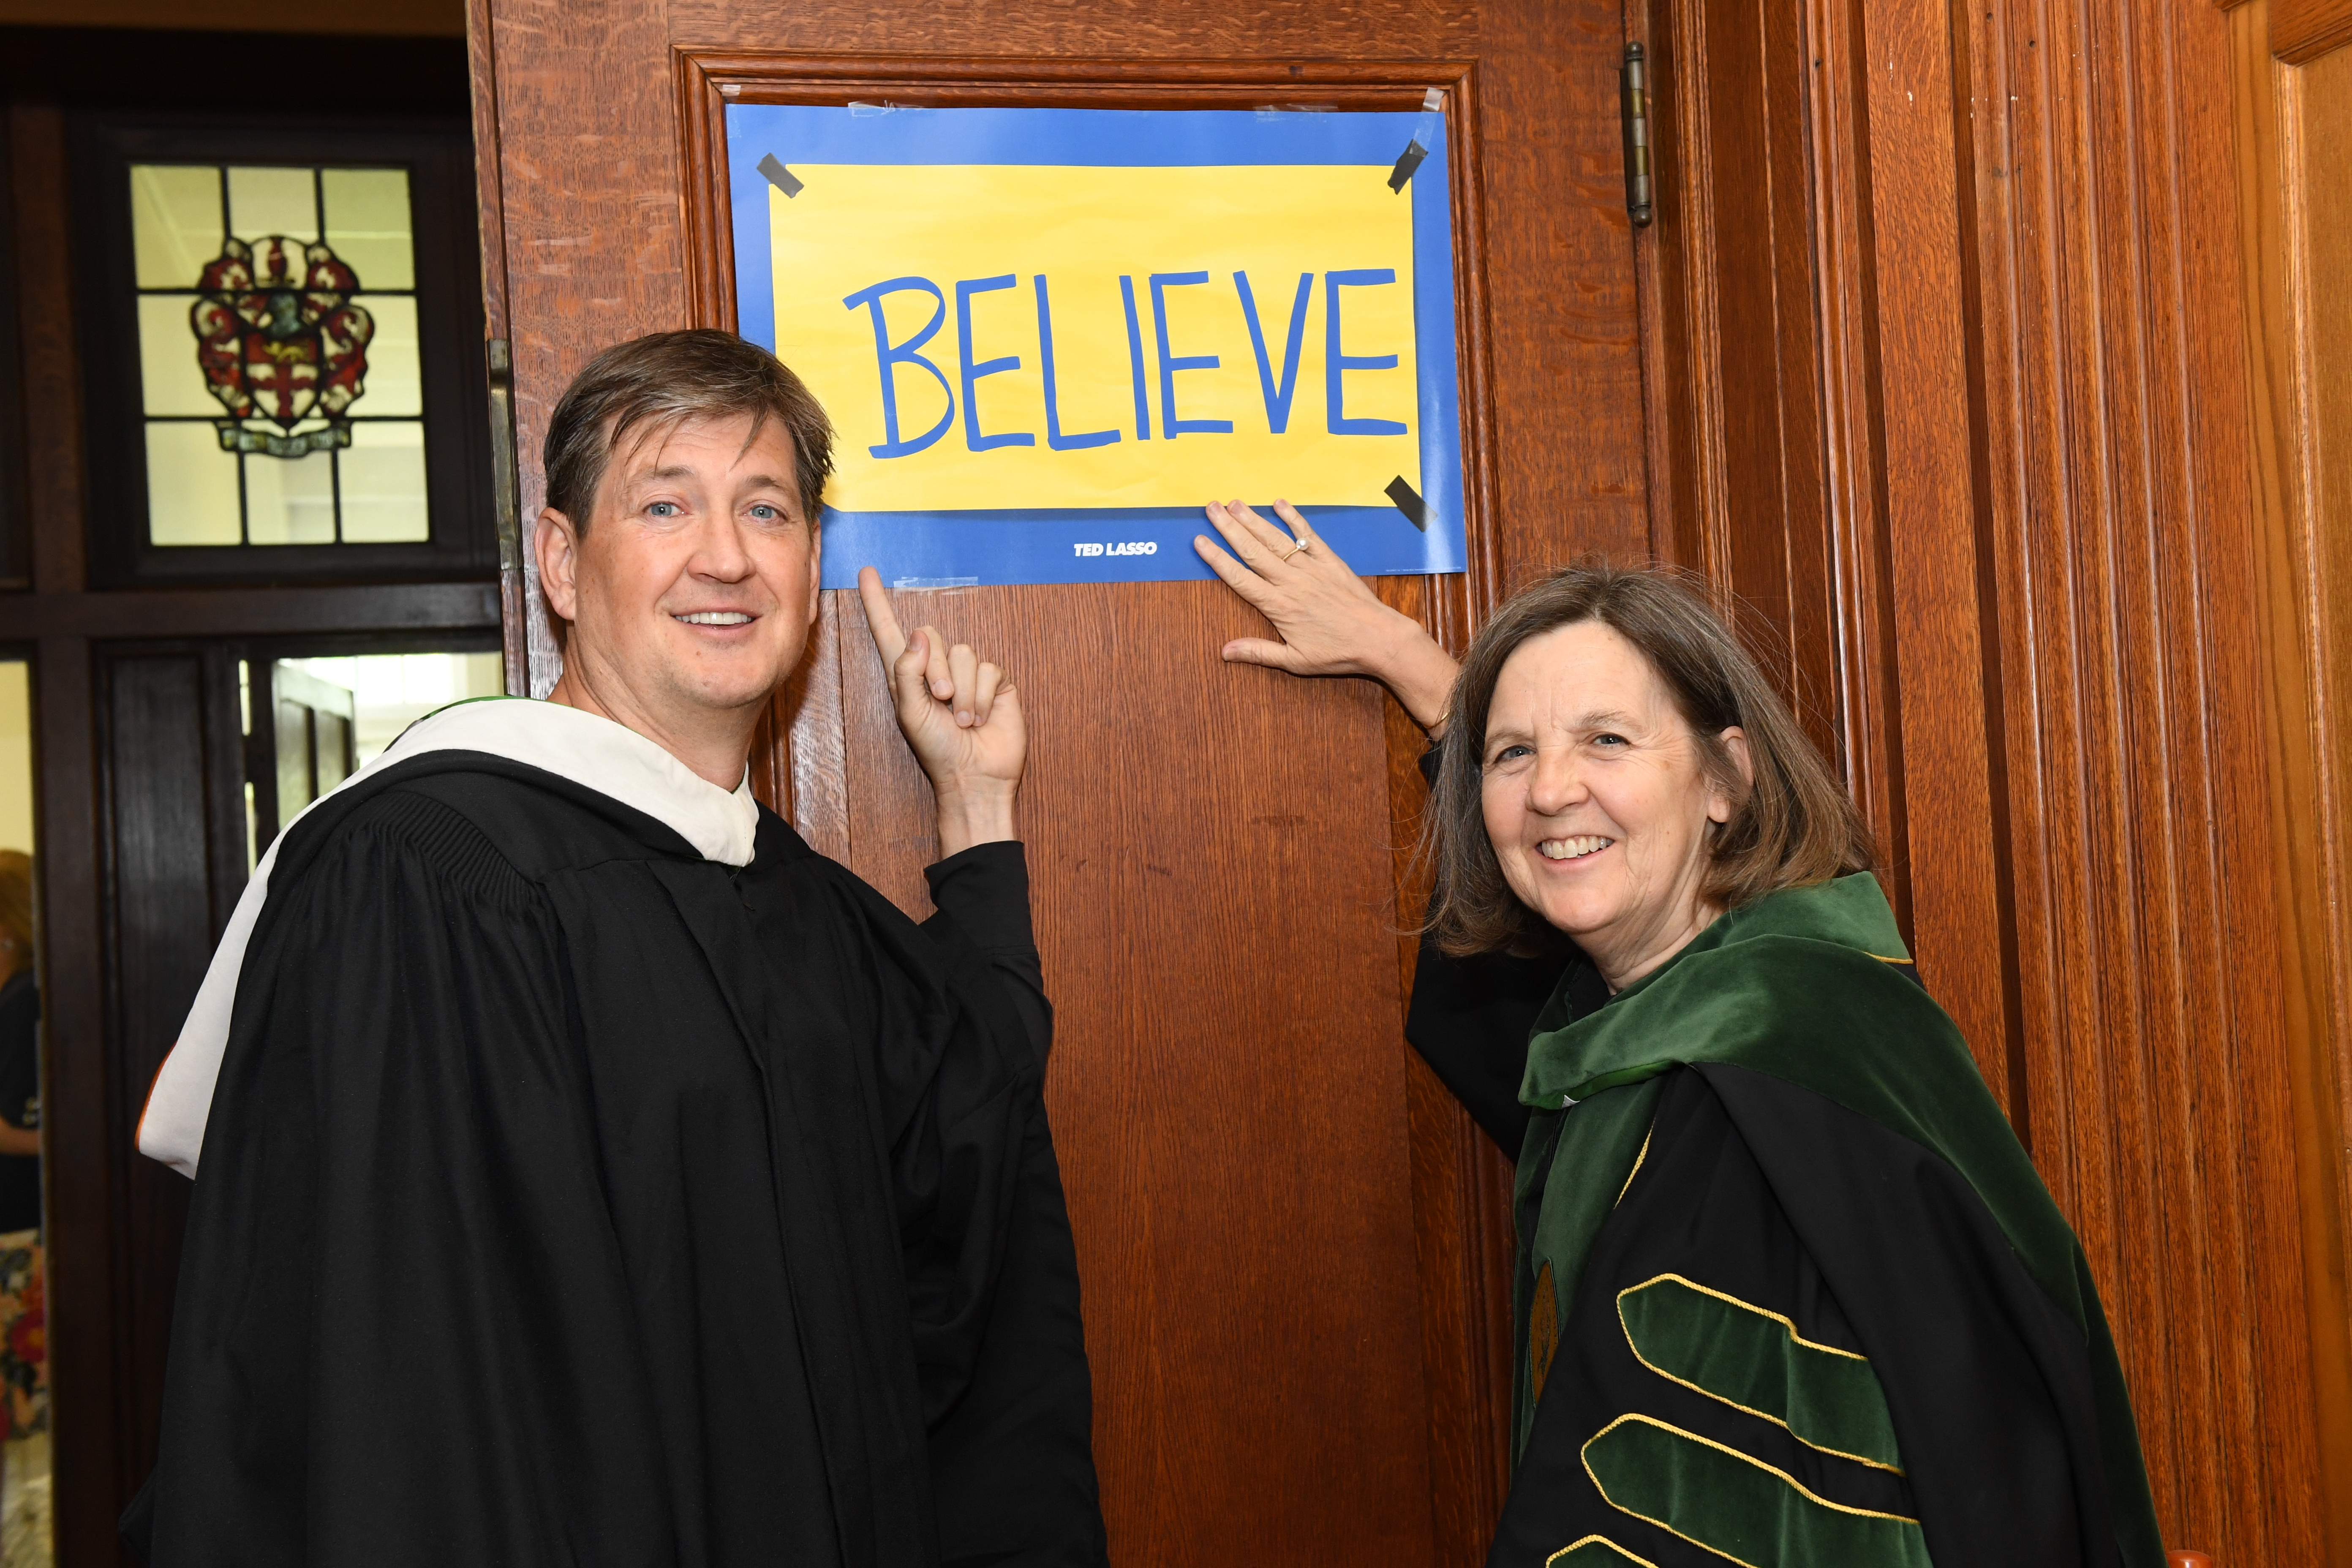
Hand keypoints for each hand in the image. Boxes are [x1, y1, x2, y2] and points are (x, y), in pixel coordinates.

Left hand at [858, 566, 1022, 854]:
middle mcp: (936, 669)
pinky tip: (979, 719)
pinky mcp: (994, 682)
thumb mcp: (911, 714)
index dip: (877, 602)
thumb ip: (908, 673)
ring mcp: (967, 674)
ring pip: (963, 652)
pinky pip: (988, 668)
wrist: (975, 778)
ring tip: (961, 720)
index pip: (890, 630)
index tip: (866, 572)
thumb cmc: (937, 751)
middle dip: (935, 670)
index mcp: (907, 676)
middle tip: (941, 702)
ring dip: (962, 690)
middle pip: (932, 637)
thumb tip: (920, 636)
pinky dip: (981, 696)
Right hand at [1193, 499, 1460, 731]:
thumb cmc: (1338, 653)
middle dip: (1229, 528)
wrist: (1379, 638)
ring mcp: (1311, 568)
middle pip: (1253, 550)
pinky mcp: (1330, 561)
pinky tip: (1279, 503)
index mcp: (1279, 606)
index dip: (1217, 558)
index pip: (1240, 578)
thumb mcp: (1296, 661)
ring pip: (1276, 539)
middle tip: (1210, 508)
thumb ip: (1259, 653)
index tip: (1200, 541)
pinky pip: (1308, 535)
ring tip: (1234, 502)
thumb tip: (1225, 652)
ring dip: (1254, 519)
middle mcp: (1292, 582)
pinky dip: (1294, 518)